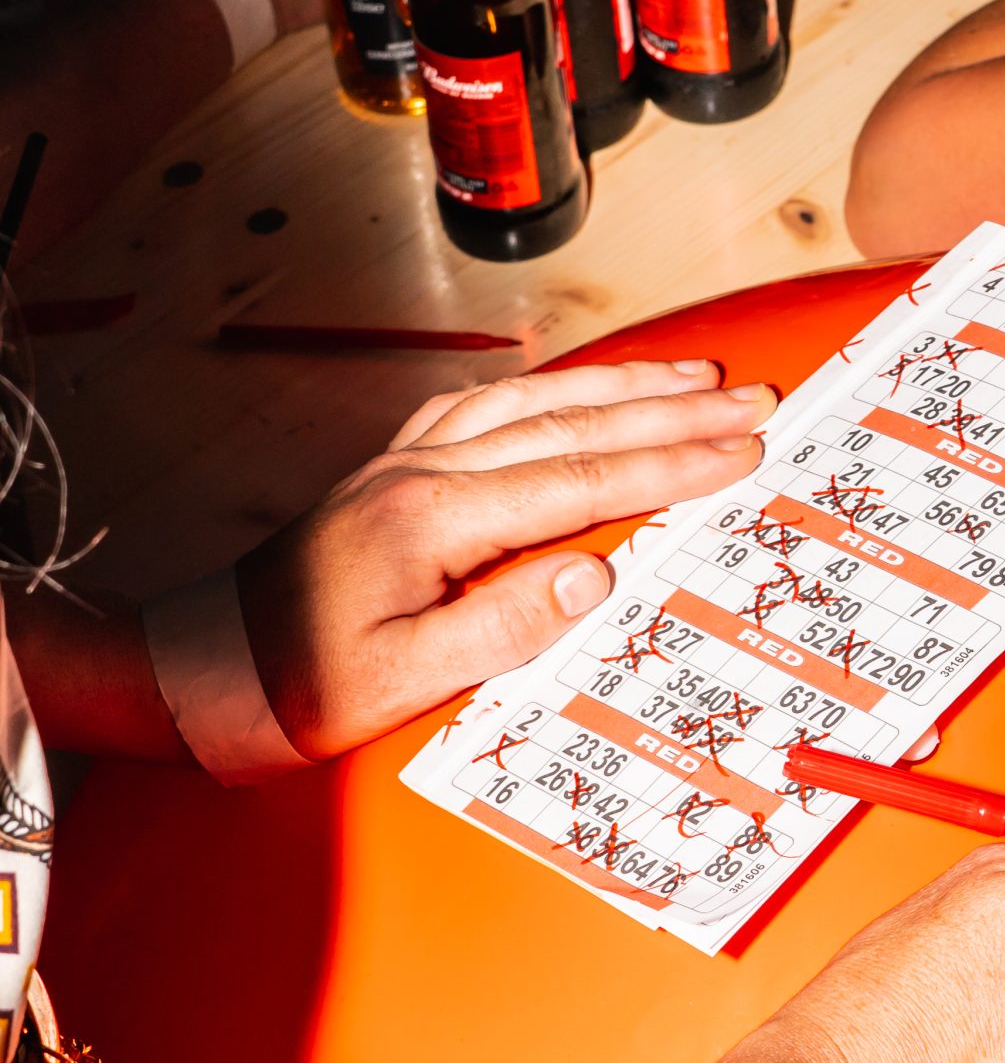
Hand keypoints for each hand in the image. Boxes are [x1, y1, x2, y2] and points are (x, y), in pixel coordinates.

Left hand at [235, 361, 773, 755]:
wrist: (196, 671)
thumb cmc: (296, 688)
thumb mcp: (401, 683)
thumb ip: (500, 626)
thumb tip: (592, 578)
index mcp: (432, 521)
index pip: (578, 480)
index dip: (670, 464)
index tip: (740, 451)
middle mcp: (423, 472)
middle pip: (571, 424)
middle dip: (672, 410)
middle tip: (749, 396)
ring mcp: (405, 461)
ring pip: (535, 400)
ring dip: (622, 385)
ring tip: (695, 374)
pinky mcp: (393, 470)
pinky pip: (488, 405)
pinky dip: (552, 388)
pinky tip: (582, 387)